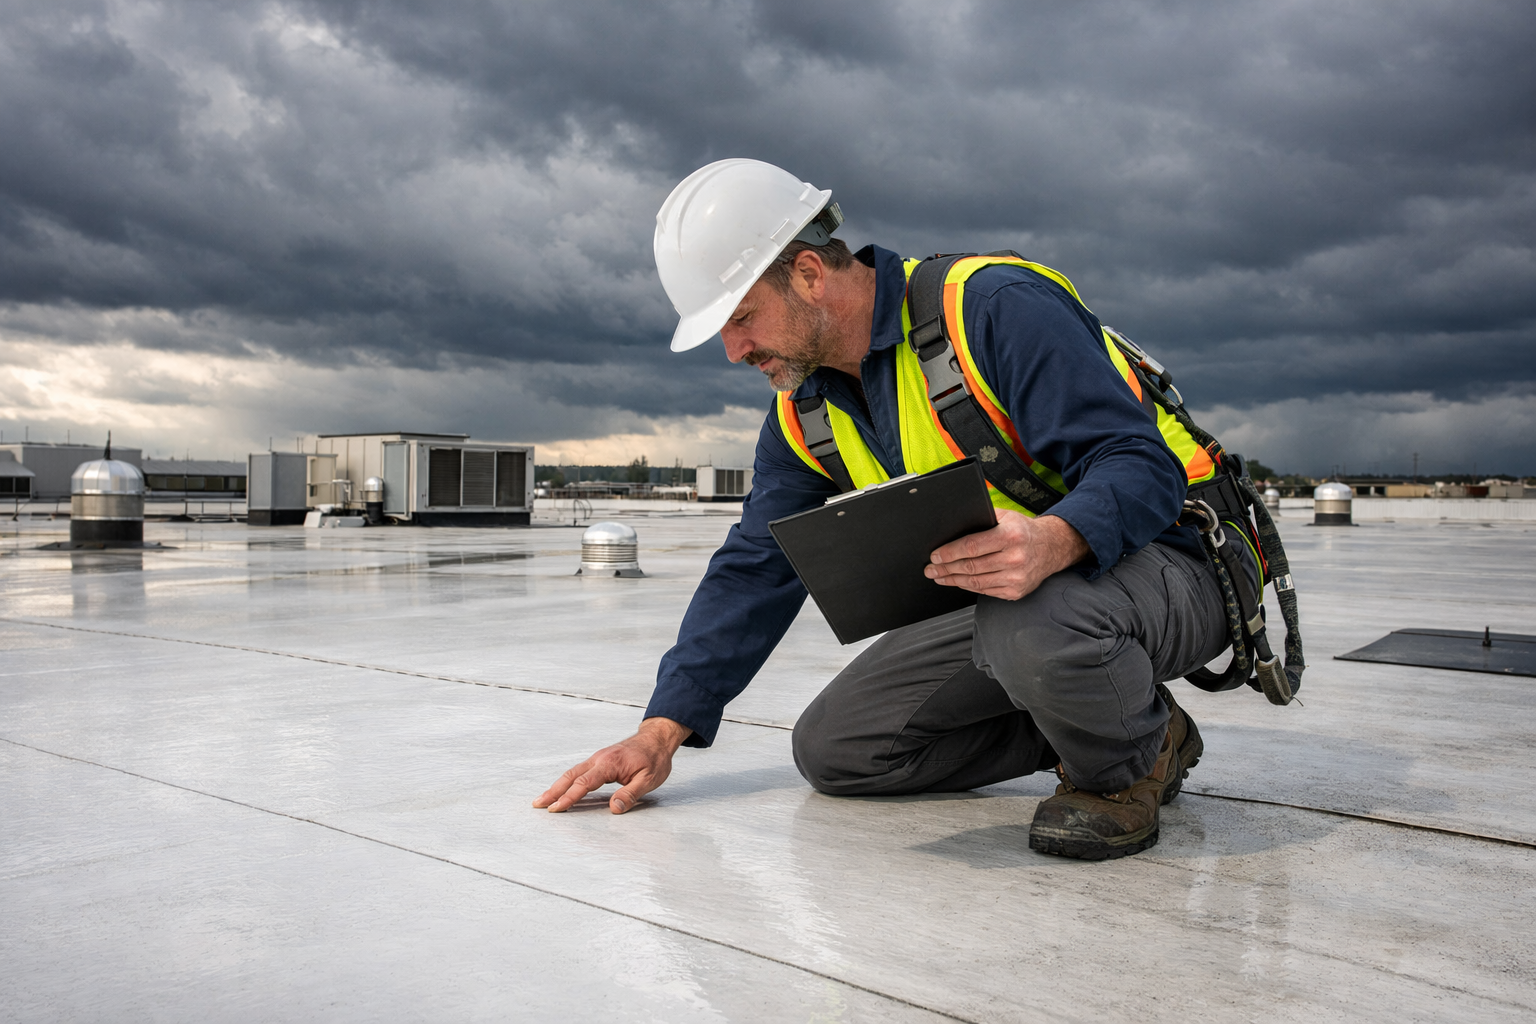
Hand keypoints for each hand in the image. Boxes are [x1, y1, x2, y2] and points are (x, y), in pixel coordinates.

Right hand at [533, 717, 692, 813]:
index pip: (584, 783)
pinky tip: (561, 789)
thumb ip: (630, 794)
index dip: (569, 797)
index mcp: (610, 764)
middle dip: (553, 791)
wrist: (656, 738)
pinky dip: (567, 780)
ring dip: (557, 786)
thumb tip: (613, 808)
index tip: (556, 809)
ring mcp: (598, 758)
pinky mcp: (600, 760)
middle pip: (571, 776)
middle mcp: (599, 759)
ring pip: (572, 772)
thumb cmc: (654, 759)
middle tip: (538, 804)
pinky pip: (579, 771)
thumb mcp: (649, 779)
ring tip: (543, 799)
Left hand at [924, 511, 1088, 600]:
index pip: (972, 547)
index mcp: (1010, 536)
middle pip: (971, 566)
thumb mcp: (1006, 516)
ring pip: (975, 582)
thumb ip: (982, 519)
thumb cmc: (1024, 531)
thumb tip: (953, 525)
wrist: (1051, 548)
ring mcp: (1016, 578)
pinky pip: (985, 590)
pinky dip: (968, 586)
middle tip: (931, 568)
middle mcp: (1015, 558)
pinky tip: (958, 581)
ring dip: (953, 580)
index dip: (949, 553)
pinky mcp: (1016, 591)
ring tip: (939, 576)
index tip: (935, 555)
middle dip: (946, 568)